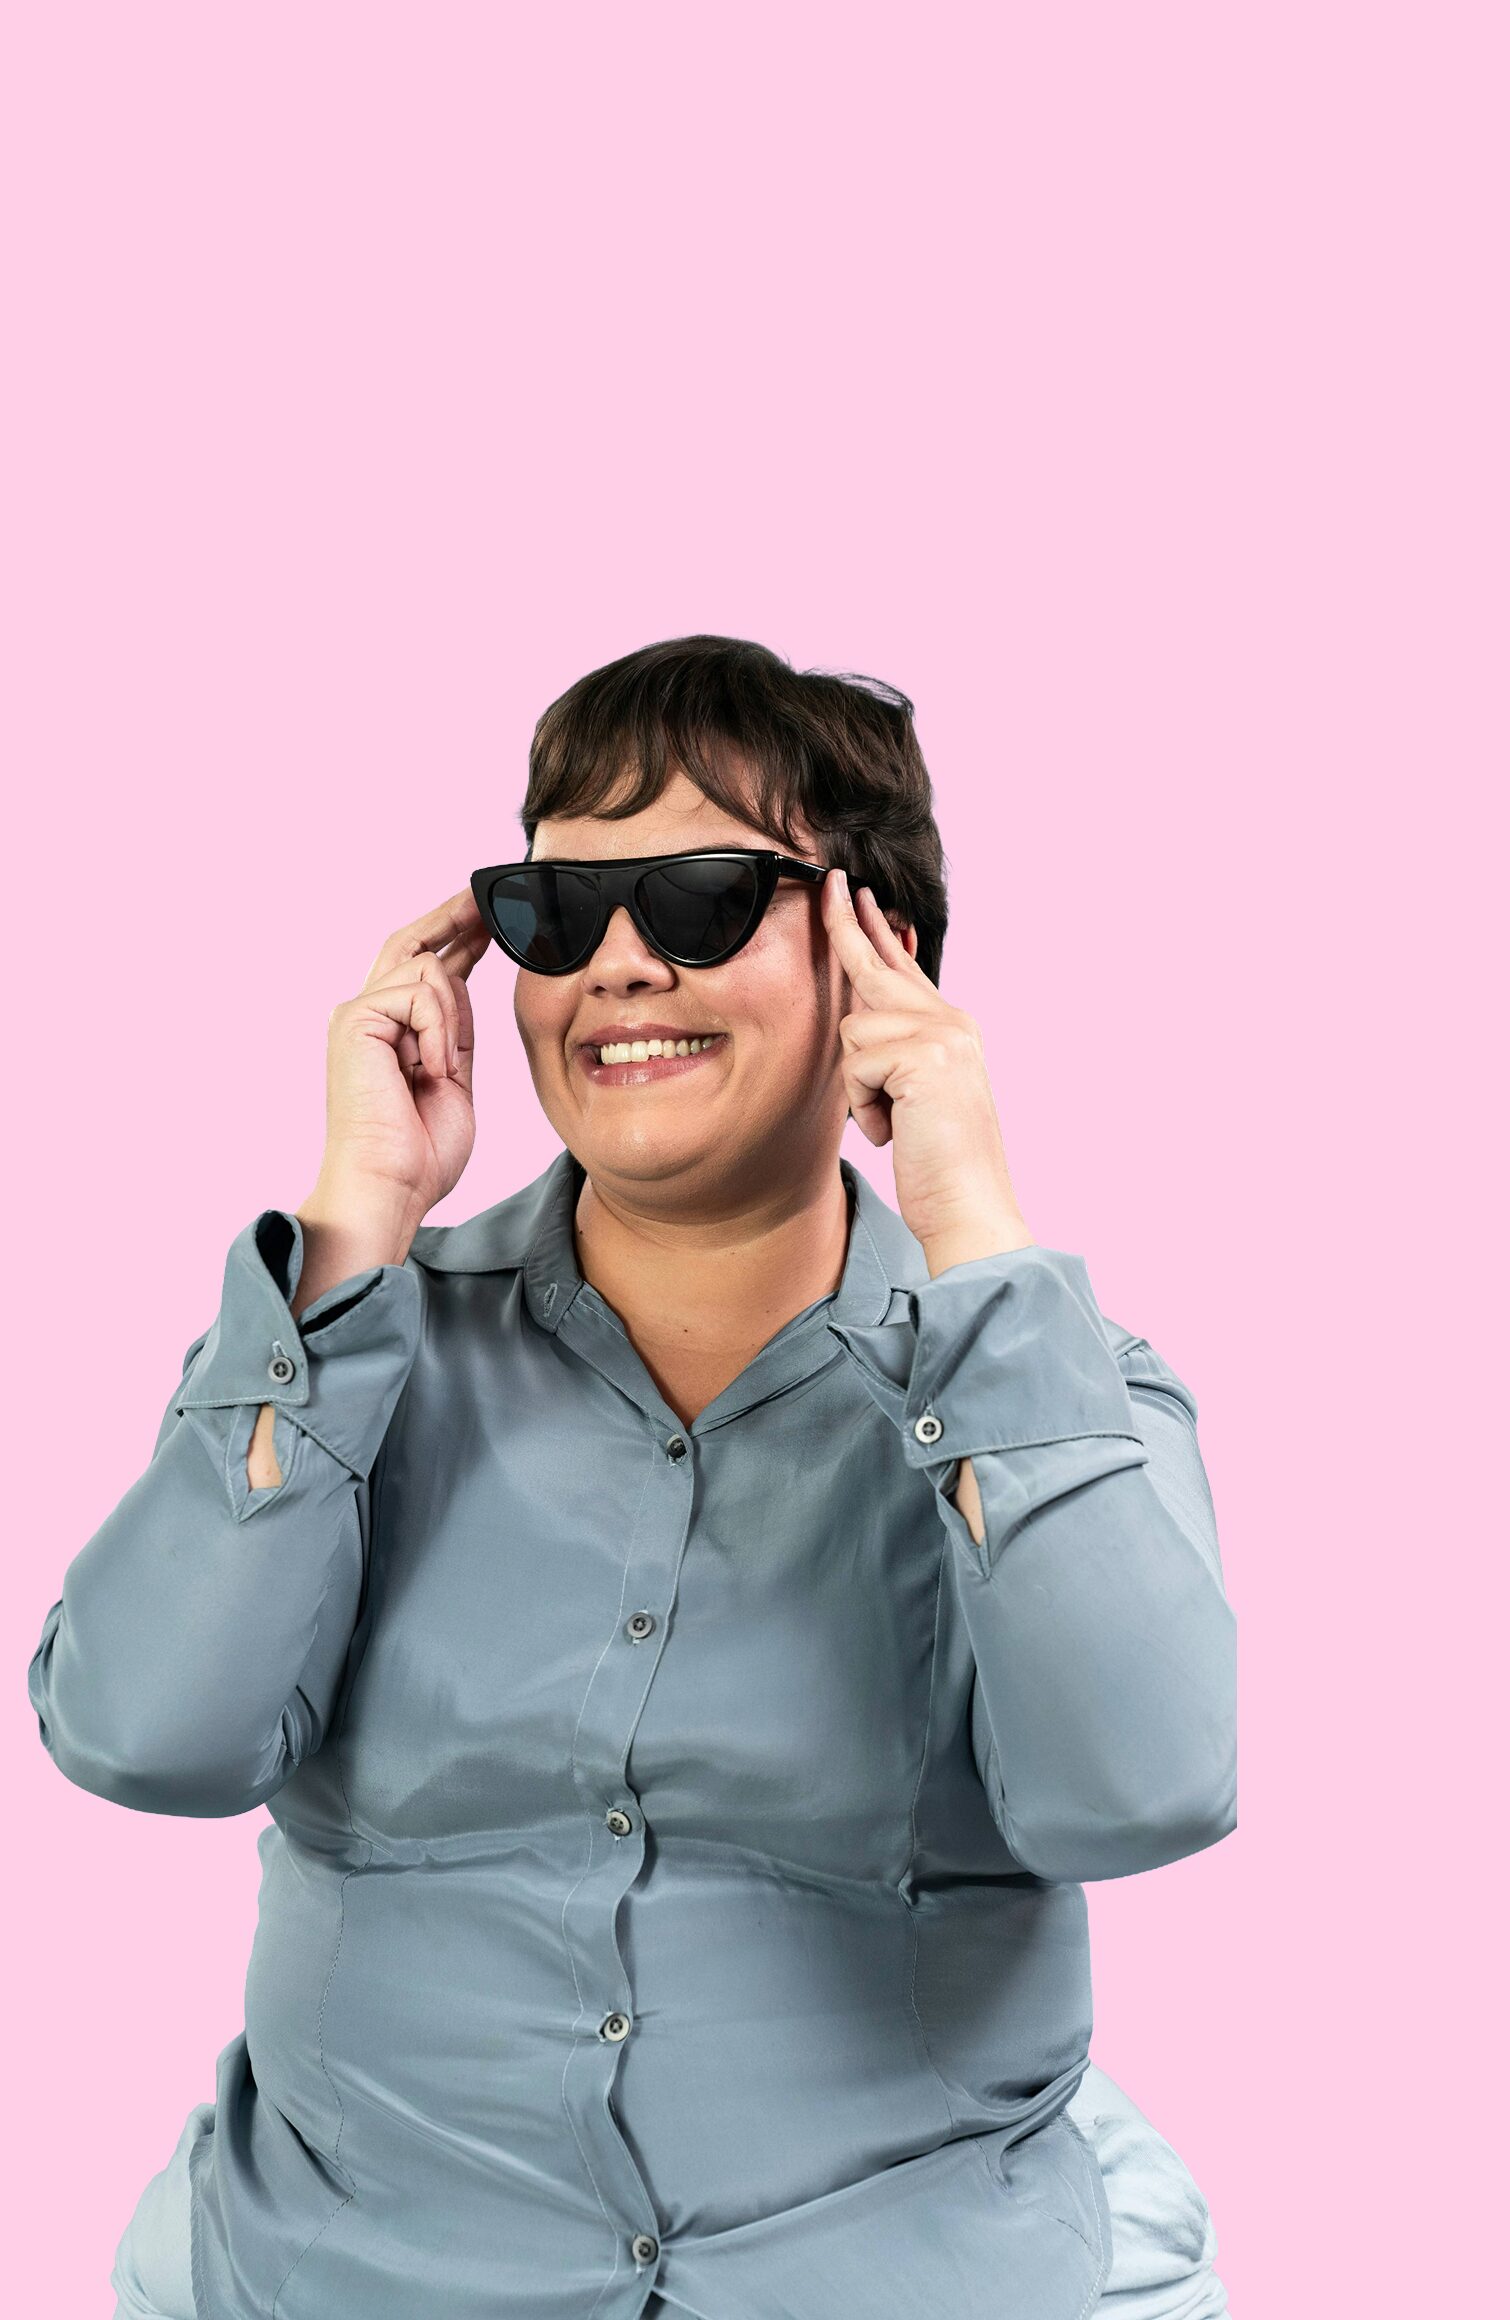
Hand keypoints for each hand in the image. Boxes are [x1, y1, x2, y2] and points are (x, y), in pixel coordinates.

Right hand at [299, 887, 490, 1243]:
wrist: (389, 1186)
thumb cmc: (419, 1154)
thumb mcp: (452, 1079)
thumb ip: (453, 1030)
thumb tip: (462, 981)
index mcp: (389, 1034)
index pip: (424, 969)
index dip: (458, 938)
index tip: (489, 917)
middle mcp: (366, 1017)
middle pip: (410, 943)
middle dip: (451, 916)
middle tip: (486, 894)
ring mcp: (356, 1016)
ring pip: (427, 969)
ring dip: (448, 1021)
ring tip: (438, 1071)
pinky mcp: (355, 1020)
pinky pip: (419, 994)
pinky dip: (436, 1031)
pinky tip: (427, 1069)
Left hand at [821, 870, 1033, 1272]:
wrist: (970, 1206)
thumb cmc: (939, 1164)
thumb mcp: (914, 1096)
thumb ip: (895, 1051)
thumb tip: (858, 1014)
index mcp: (952, 1029)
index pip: (904, 969)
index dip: (877, 931)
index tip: (856, 895)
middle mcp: (952, 1022)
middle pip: (877, 967)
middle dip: (846, 925)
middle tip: (827, 880)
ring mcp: (942, 1035)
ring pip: (853, 1031)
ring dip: (860, 1091)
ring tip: (893, 1125)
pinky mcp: (924, 1058)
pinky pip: (855, 1066)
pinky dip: (864, 1108)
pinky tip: (894, 1132)